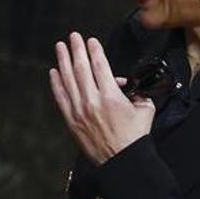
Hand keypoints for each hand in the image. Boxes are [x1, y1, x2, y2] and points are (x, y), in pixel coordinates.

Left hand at [49, 33, 154, 164]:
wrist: (122, 161)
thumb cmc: (134, 138)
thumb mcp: (146, 110)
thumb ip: (139, 94)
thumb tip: (130, 87)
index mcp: (111, 97)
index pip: (100, 66)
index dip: (94, 50)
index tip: (91, 41)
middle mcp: (93, 101)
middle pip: (81, 68)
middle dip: (76, 50)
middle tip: (73, 37)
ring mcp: (79, 111)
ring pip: (68, 80)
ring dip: (63, 61)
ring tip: (60, 47)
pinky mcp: (72, 121)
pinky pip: (61, 97)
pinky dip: (56, 83)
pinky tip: (53, 72)